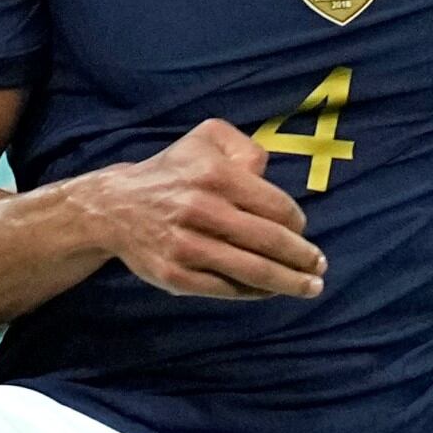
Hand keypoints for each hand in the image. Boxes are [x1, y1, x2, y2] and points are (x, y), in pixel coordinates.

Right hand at [92, 121, 326, 299]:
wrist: (113, 208)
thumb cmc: (171, 172)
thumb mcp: (205, 139)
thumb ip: (245, 148)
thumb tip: (268, 176)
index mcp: (214, 176)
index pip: (277, 208)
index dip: (298, 223)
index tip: (303, 230)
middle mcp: (200, 210)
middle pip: (271, 242)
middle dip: (302, 258)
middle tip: (319, 266)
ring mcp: (186, 246)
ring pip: (253, 270)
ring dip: (289, 282)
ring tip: (310, 287)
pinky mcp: (175, 275)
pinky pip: (225, 289)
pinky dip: (253, 292)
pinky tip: (269, 290)